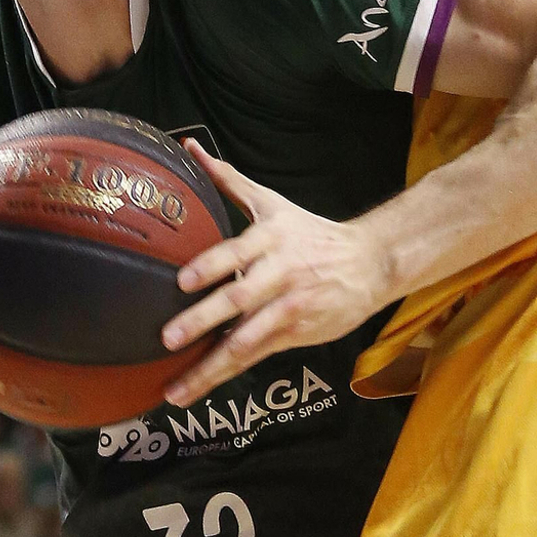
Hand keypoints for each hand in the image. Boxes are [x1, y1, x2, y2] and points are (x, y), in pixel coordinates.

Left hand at [160, 145, 389, 407]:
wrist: (368, 263)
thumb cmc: (309, 232)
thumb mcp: (271, 202)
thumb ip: (228, 179)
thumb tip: (190, 148)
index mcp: (270, 238)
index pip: (236, 252)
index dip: (211, 266)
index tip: (182, 281)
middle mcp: (279, 273)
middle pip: (238, 298)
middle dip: (202, 320)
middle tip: (168, 337)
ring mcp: (288, 308)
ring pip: (245, 340)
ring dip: (210, 365)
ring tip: (176, 388)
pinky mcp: (295, 333)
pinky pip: (256, 354)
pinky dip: (229, 369)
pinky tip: (201, 384)